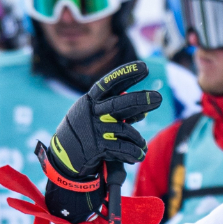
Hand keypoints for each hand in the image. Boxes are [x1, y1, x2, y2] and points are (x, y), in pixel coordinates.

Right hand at [42, 62, 162, 180]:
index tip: (144, 67)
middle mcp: (92, 112)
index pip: (109, 83)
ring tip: (142, 145)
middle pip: (120, 104)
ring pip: (126, 130)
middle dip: (140, 100)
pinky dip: (134, 152)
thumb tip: (143, 111)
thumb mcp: (96, 115)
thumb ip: (118, 111)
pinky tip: (139, 155)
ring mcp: (94, 129)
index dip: (126, 74)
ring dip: (138, 140)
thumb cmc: (86, 131)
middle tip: (158, 98)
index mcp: (91, 100)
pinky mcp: (96, 147)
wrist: (64, 156)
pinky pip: (123, 148)